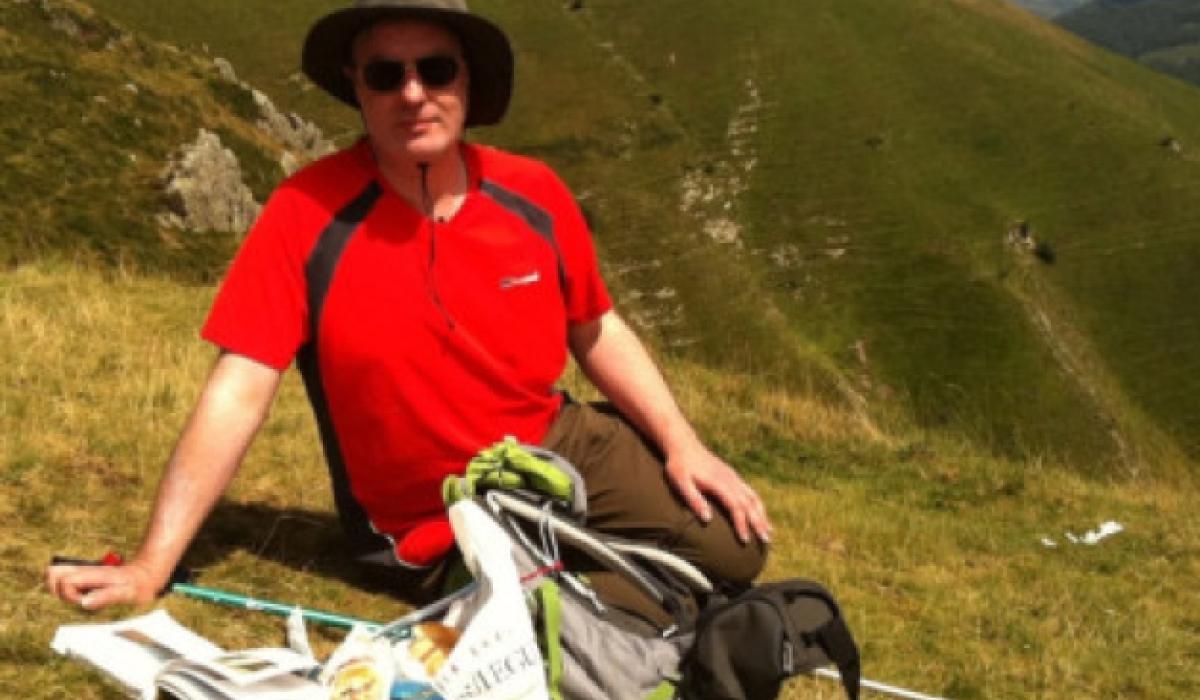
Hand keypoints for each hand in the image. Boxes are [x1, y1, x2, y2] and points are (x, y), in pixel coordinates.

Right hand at [45, 559, 162, 610]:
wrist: (147, 573)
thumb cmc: (138, 585)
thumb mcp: (127, 592)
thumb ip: (106, 596)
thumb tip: (84, 602)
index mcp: (91, 574)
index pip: (63, 581)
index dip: (69, 595)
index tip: (85, 600)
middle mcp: (83, 571)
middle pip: (52, 574)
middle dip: (58, 591)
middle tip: (80, 598)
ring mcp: (83, 573)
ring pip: (57, 578)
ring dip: (63, 592)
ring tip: (84, 598)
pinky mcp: (85, 577)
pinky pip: (66, 582)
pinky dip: (69, 592)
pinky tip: (87, 596)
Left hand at [664, 443, 772, 544]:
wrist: (683, 444)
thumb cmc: (679, 466)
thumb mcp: (680, 483)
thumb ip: (693, 500)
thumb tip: (707, 520)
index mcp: (719, 484)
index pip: (735, 507)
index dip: (741, 524)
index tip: (745, 541)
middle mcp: (730, 480)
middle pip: (749, 504)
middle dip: (758, 523)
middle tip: (766, 541)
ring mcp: (733, 478)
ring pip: (753, 498)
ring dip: (762, 515)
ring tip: (769, 532)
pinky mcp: (732, 476)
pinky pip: (750, 492)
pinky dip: (758, 505)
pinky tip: (760, 515)